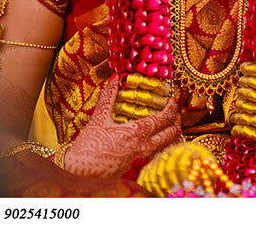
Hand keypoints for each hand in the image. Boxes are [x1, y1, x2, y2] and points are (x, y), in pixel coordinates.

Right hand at [63, 77, 180, 177]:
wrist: (78, 177)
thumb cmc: (86, 149)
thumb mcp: (97, 120)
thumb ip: (108, 98)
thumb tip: (115, 78)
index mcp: (137, 133)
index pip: (166, 118)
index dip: (173, 107)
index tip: (173, 99)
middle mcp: (145, 147)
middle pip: (173, 133)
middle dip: (177, 120)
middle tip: (173, 111)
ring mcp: (143, 160)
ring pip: (169, 146)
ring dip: (173, 134)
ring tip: (168, 125)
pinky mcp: (138, 169)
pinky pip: (159, 156)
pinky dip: (164, 147)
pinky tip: (157, 142)